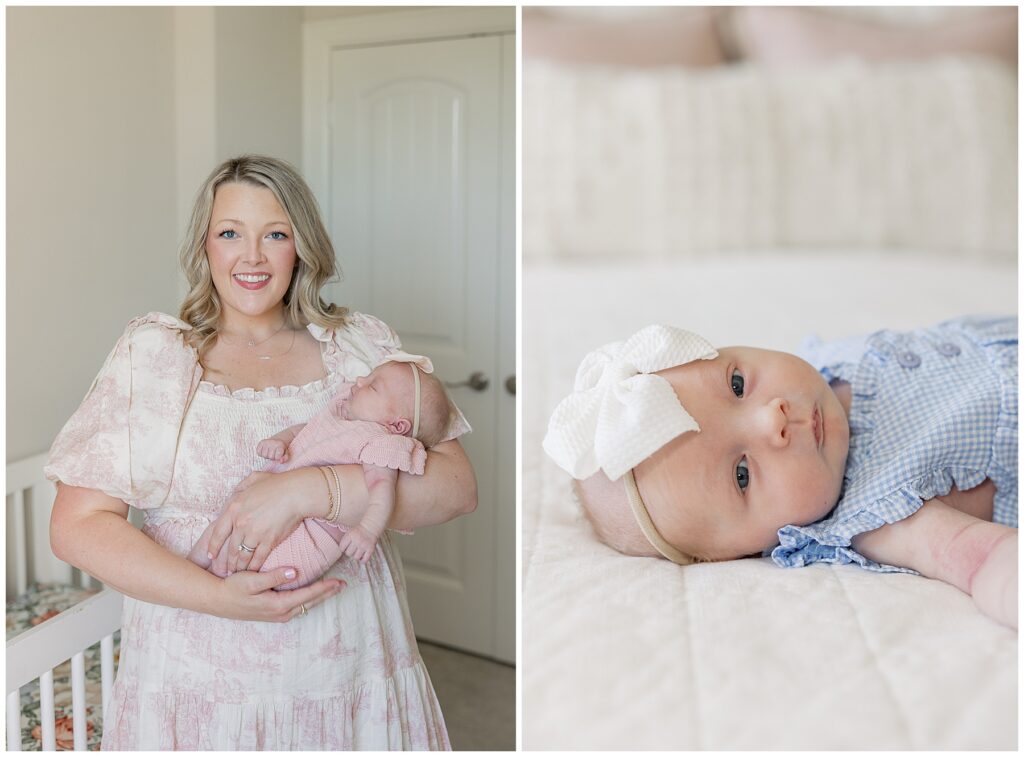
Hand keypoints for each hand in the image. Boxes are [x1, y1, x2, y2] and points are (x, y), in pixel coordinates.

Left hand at [205, 469, 320, 574]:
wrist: (297, 493)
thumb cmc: (277, 484)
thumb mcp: (253, 479)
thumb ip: (241, 487)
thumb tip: (236, 492)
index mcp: (234, 508)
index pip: (217, 532)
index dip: (213, 546)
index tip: (211, 556)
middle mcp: (241, 523)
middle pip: (230, 548)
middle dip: (227, 562)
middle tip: (224, 571)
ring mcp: (254, 534)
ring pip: (242, 556)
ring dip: (239, 567)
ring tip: (238, 573)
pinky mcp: (269, 541)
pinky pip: (258, 558)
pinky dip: (254, 567)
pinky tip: (253, 571)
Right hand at [214, 566, 344, 621]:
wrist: (216, 600)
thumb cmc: (232, 588)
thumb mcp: (251, 580)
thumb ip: (273, 576)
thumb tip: (295, 572)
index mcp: (278, 604)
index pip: (308, 595)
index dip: (325, 587)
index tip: (339, 581)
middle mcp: (281, 612)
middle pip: (310, 602)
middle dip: (327, 593)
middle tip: (344, 584)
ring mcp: (277, 615)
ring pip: (305, 605)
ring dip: (319, 597)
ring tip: (333, 587)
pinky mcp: (273, 613)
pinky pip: (297, 606)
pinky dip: (308, 599)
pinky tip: (312, 593)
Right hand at [257, 438, 288, 461]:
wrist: (279, 439)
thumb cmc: (282, 448)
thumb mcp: (286, 453)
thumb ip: (285, 458)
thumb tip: (281, 461)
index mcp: (280, 445)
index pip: (277, 457)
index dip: (277, 458)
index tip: (278, 454)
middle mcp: (273, 442)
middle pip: (270, 457)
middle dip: (272, 457)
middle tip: (274, 453)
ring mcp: (266, 442)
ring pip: (264, 455)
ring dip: (266, 456)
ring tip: (270, 452)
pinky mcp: (260, 442)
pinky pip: (258, 452)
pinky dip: (261, 453)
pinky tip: (265, 451)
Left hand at [338, 525, 379, 562]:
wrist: (371, 527)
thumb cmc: (359, 531)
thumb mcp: (350, 532)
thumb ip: (345, 540)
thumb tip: (341, 551)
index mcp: (350, 535)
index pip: (342, 547)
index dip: (342, 549)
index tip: (344, 548)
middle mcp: (357, 540)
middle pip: (348, 553)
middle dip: (349, 552)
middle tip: (352, 550)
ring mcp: (364, 545)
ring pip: (356, 557)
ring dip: (356, 556)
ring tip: (357, 553)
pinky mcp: (370, 549)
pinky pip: (365, 559)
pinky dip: (363, 560)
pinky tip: (362, 558)